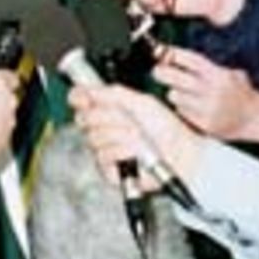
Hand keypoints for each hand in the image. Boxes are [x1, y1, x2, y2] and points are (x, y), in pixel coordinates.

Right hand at [68, 83, 201, 191]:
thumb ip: (113, 94)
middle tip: (127, 118)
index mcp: (107, 110)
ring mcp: (103, 149)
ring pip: (95, 137)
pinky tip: (135, 152)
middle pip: (84, 118)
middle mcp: (101, 129)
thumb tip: (88, 89)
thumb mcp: (141, 102)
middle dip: (108, 116)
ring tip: (139, 137)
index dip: (79, 97)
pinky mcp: (107, 169)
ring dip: (120, 134)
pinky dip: (123, 150)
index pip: (80, 100)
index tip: (84, 96)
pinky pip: (104, 155)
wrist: (180, 152)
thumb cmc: (165, 129)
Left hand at [153, 45, 258, 139]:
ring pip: (176, 96)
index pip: (192, 60)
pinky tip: (193, 108)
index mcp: (220, 75)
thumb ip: (207, 67)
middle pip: (178, 78)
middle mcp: (213, 91)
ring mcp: (208, 108)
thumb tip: (175, 56)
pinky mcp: (204, 124)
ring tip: (184, 93)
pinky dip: (183, 108)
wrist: (255, 118)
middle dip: (163, 73)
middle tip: (156, 71)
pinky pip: (182, 112)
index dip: (175, 55)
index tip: (163, 52)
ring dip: (175, 93)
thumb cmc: (239, 93)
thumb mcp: (230, 73)